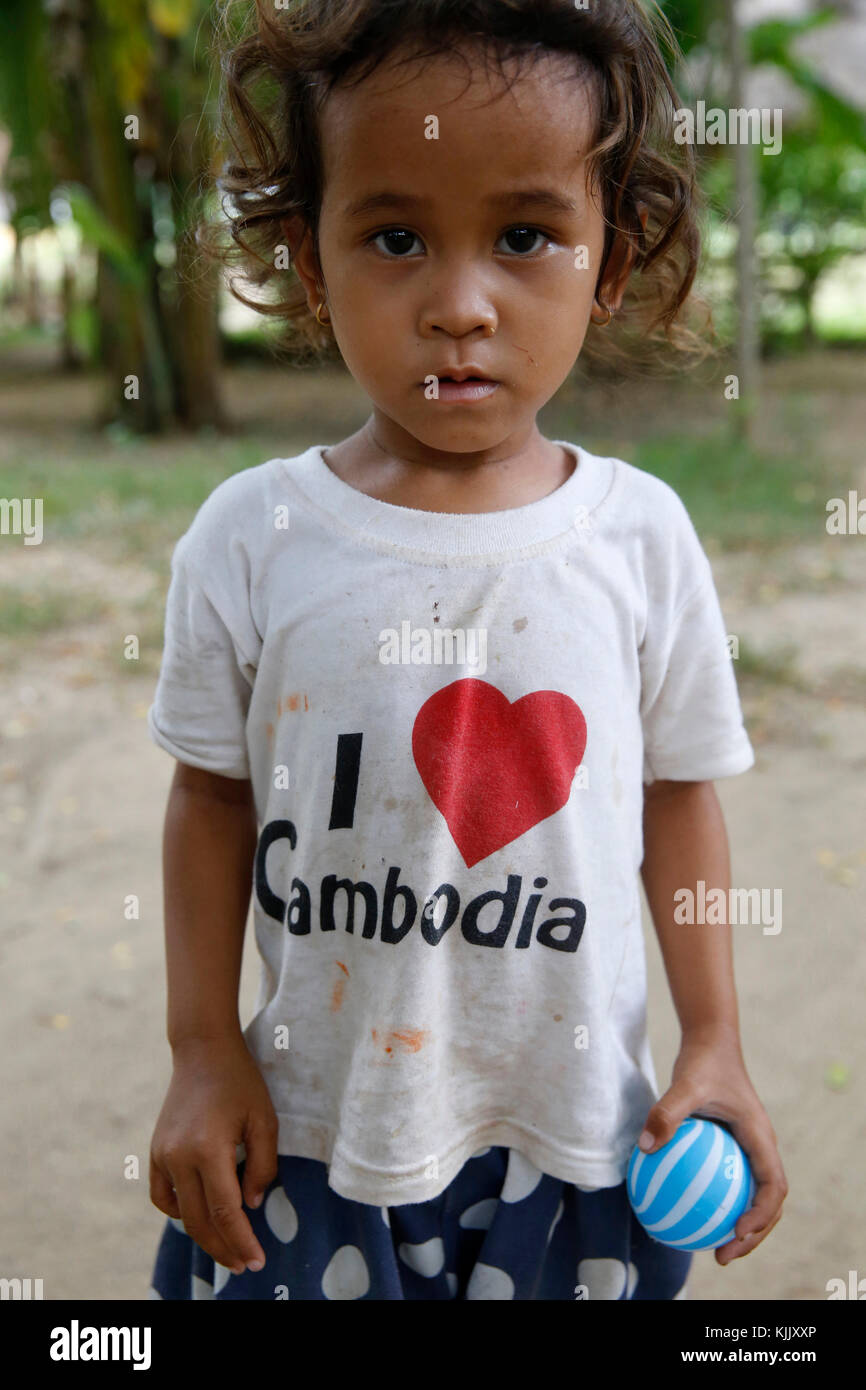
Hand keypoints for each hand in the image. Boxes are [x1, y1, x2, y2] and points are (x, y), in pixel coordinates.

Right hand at [149, 1035, 279, 1273]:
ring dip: (203, 1235)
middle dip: (224, 1248)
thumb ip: (262, 1165)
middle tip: (245, 1264)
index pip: (226, 1211)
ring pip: (180, 1213)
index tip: (257, 1261)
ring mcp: (162, 1155)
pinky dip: (179, 1212)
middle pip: (201, 1220)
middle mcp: (179, 1156)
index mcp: (208, 1148)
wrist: (202, 1050)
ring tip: (227, 1247)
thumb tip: (251, 1206)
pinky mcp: (156, 1151)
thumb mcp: (265, 1119)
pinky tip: (200, 1216)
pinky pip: (163, 1196)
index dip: (242, 1240)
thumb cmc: (240, 1081)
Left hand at [637, 1030, 787, 1266]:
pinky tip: (680, 1211)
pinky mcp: (731, 1147)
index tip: (737, 1232)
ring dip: (736, 1224)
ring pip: (750, 1195)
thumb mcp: (684, 1084)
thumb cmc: (702, 1062)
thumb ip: (667, 1113)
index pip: (774, 1187)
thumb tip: (645, 1147)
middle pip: (767, 1202)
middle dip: (751, 1235)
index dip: (761, 1216)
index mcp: (761, 1139)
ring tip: (706, 1246)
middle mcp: (759, 1148)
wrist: (710, 1042)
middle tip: (721, 1255)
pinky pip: (727, 1181)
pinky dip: (713, 1201)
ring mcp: (747, 1149)